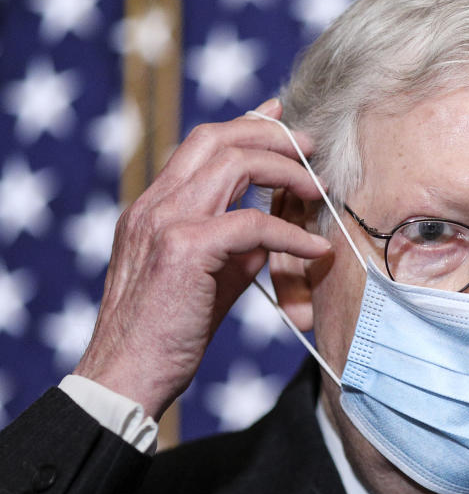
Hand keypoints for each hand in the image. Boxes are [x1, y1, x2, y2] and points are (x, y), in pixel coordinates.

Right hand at [73, 99, 330, 418]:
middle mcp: (154, 205)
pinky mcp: (183, 251)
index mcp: (153, 207)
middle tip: (309, 147)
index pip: (200, 145)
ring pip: (234, 165)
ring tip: (317, 188)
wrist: (126, 377)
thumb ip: (236, 244)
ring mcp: (164, 223)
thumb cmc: (167, 333)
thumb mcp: (207, 276)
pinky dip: (290, 233)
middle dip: (271, 135)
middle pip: (217, 140)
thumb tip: (275, 225)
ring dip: (285, 171)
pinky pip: (251, 223)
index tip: (279, 117)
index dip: (244, 125)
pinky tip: (314, 249)